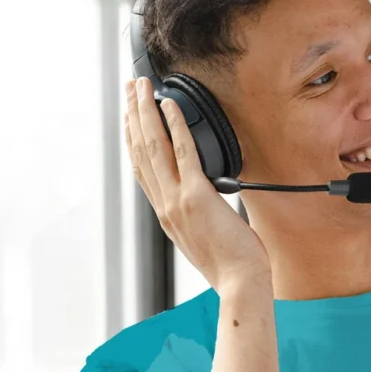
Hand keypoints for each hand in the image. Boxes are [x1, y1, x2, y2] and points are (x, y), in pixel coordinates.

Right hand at [125, 76, 271, 293]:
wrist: (240, 284)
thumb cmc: (233, 265)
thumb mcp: (207, 237)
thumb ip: (201, 215)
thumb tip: (211, 199)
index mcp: (166, 215)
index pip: (142, 169)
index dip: (133, 139)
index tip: (131, 117)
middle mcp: (165, 206)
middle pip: (141, 152)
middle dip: (134, 116)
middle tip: (130, 89)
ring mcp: (177, 201)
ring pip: (154, 147)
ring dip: (146, 112)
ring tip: (141, 87)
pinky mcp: (197, 196)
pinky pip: (183, 153)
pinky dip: (176, 126)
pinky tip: (171, 106)